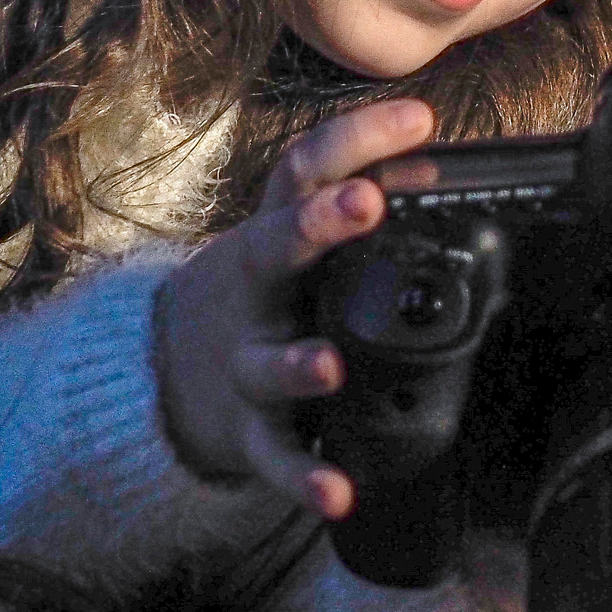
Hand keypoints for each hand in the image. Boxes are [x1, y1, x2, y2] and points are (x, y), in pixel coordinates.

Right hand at [154, 97, 433, 519]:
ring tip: (331, 366)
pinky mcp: (247, 429)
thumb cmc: (264, 292)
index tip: (419, 118)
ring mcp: (245, 361)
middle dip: (317, 225)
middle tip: (364, 203)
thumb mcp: (289, 237)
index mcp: (274, 234)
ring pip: (266, 361)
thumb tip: (447, 153)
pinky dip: (304, 477)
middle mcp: (257, 290)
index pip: (305, 169)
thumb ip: (350, 200)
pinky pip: (276, 455)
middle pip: (275, 247)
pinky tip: (338, 493)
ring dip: (298, 362)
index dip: (357, 138)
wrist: (164, 370)